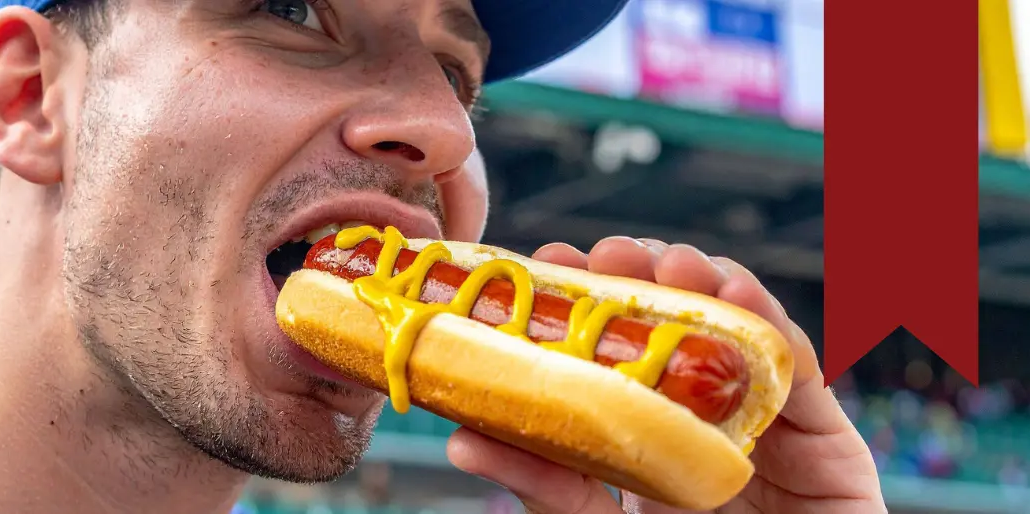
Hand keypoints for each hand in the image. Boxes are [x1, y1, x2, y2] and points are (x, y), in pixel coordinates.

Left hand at [445, 237, 886, 512]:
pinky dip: (770, 325)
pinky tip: (735, 295)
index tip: (547, 262)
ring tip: (671, 263)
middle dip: (645, 276)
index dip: (587, 299)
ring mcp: (768, 426)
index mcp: (650, 434)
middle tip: (608, 256)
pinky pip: (799, 373)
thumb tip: (463, 438)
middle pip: (679, 326)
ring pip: (739, 332)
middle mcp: (709, 419)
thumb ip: (546, 483)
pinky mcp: (828, 443)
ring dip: (706, 283)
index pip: (618, 349)